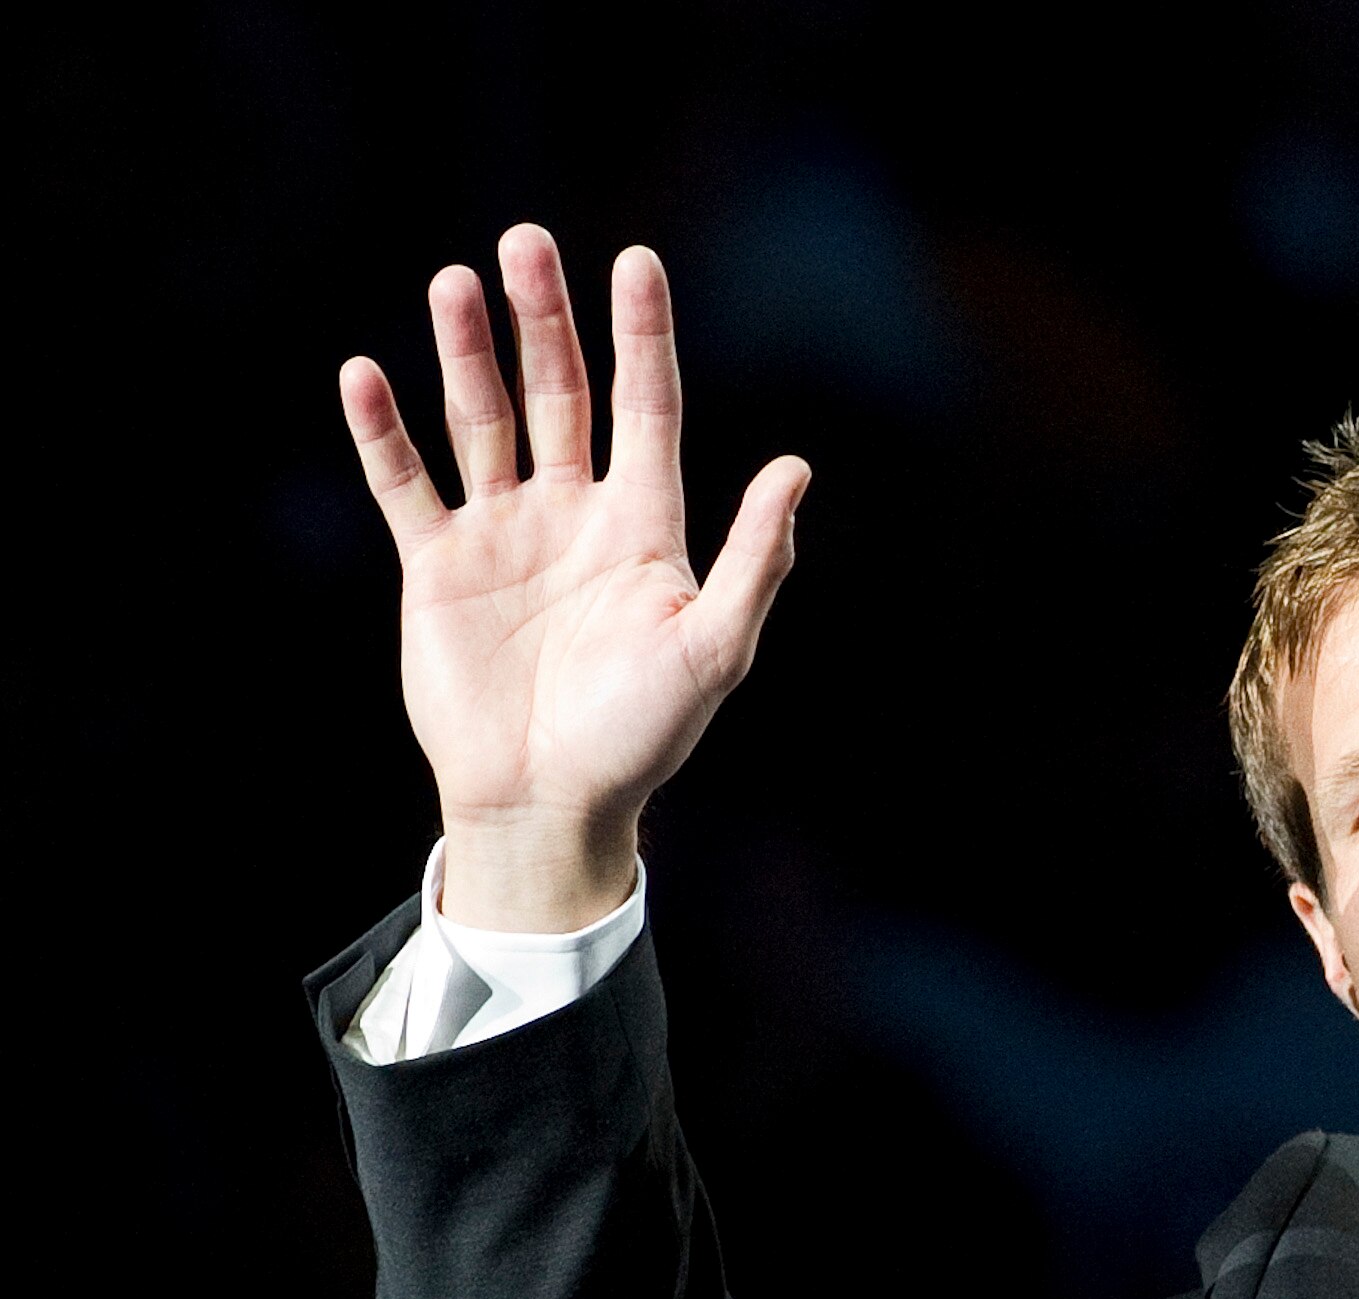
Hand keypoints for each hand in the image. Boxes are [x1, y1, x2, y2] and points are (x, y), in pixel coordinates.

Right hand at [339, 227, 809, 930]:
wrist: (552, 801)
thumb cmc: (644, 734)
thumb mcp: (715, 648)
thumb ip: (753, 559)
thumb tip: (796, 470)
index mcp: (645, 526)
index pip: (646, 407)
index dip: (642, 336)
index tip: (636, 259)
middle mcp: (574, 514)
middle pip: (559, 392)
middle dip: (544, 319)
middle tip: (525, 242)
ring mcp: (504, 534)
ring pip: (484, 419)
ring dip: (467, 352)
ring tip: (454, 281)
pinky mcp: (439, 565)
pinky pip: (408, 483)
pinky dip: (385, 431)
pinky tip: (367, 373)